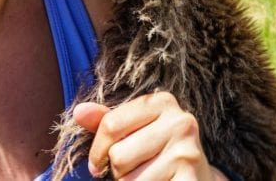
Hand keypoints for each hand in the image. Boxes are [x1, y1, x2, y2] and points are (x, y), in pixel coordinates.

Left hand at [73, 92, 226, 179]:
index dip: (97, 150)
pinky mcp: (190, 179)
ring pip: (129, 180)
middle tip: (132, 172)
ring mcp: (187, 151)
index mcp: (162, 102)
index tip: (97, 164)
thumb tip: (79, 111)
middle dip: (117, 172)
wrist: (196, 178)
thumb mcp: (133, 131)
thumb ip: (106, 121)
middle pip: (118, 155)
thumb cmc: (156, 153)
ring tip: (147, 178)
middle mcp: (180, 121)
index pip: (110, 124)